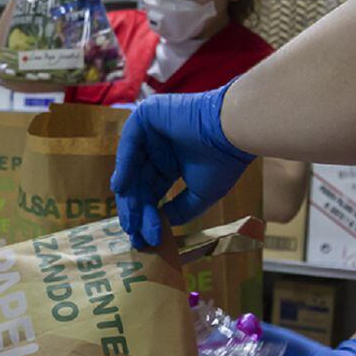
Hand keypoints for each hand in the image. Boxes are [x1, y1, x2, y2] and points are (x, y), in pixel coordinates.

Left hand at [110, 83, 253, 248]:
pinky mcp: (146, 115)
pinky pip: (130, 144)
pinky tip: (122, 189)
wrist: (233, 134)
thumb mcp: (200, 194)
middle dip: (136, 209)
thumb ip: (179, 209)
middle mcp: (158, 148)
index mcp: (171, 163)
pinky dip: (124, 166)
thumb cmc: (224, 162)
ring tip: (130, 218)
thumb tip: (160, 224)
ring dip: (129, 194)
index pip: (152, 191)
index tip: (144, 239)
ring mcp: (151, 132)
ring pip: (132, 167)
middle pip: (139, 182)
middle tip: (134, 232)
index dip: (146, 214)